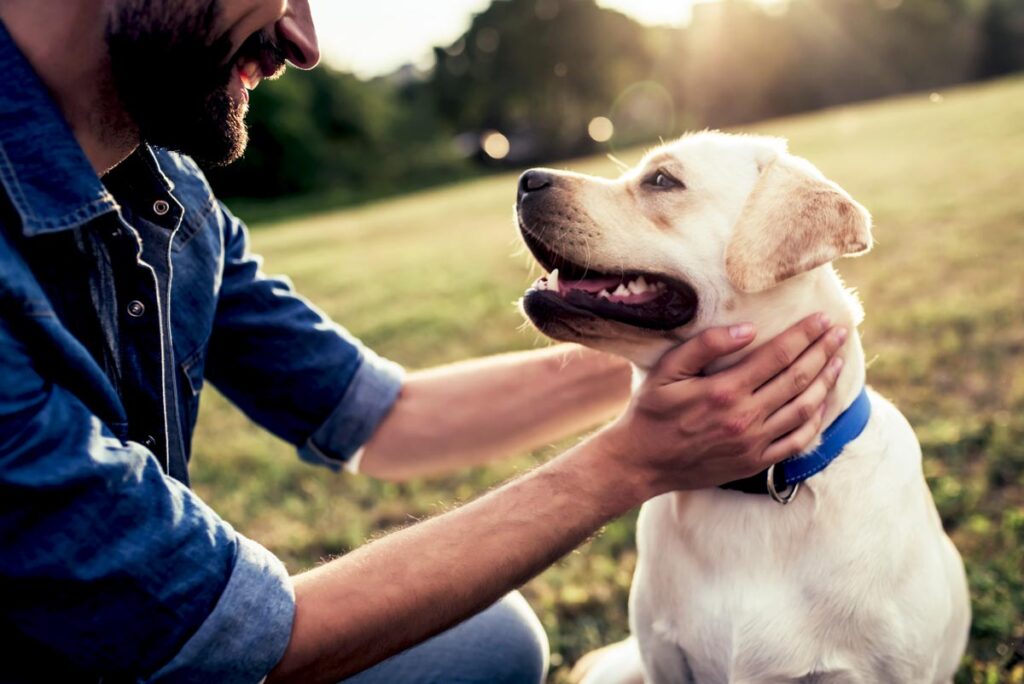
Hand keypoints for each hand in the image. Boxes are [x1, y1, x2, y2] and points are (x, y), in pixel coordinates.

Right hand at [599, 313, 847, 498]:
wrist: (642, 463)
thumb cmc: (651, 411)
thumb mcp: (667, 371)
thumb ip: (705, 346)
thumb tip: (748, 329)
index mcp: (724, 390)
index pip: (778, 355)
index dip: (805, 335)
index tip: (823, 319)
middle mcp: (745, 417)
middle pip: (798, 378)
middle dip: (823, 352)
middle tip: (840, 333)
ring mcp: (753, 443)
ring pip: (804, 408)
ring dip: (825, 382)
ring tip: (838, 361)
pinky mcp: (755, 463)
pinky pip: (797, 441)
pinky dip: (815, 420)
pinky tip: (822, 403)